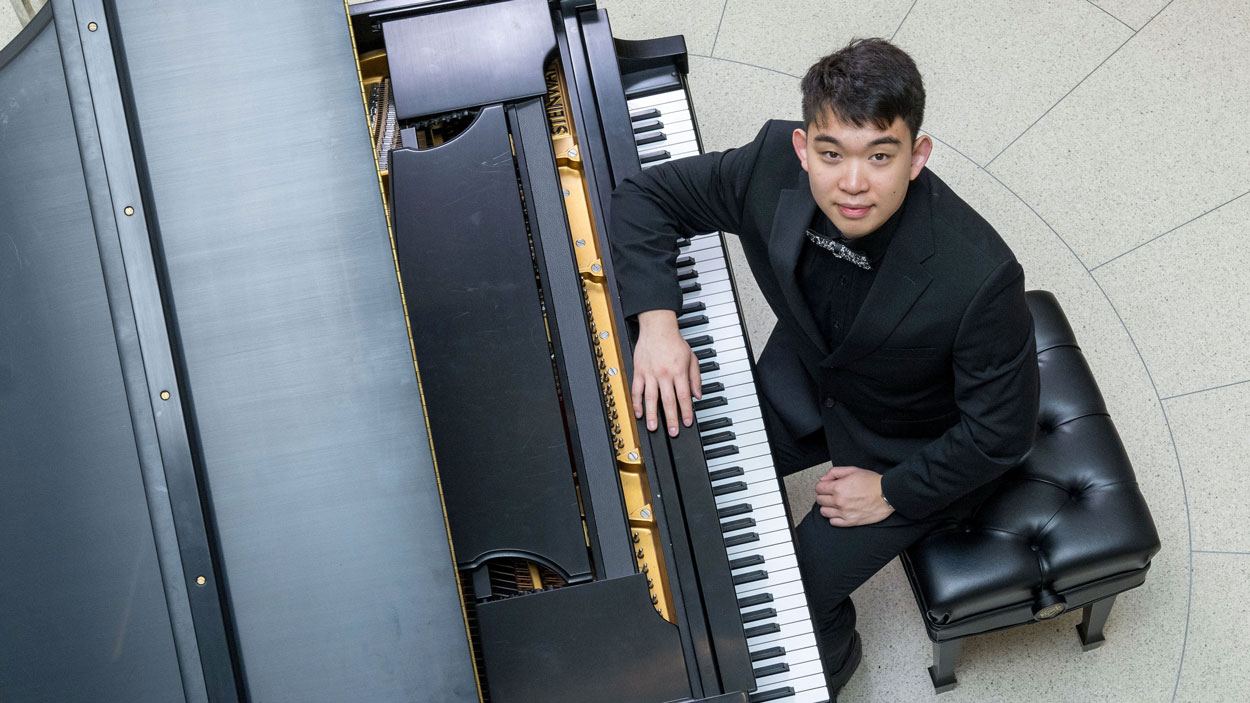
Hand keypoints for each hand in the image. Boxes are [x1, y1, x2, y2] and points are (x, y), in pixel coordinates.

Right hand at [631, 310, 701, 435]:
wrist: (657, 327)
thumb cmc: (674, 341)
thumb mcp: (692, 358)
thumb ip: (695, 378)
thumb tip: (697, 395)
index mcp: (679, 372)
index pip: (684, 396)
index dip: (686, 412)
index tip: (687, 422)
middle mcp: (665, 374)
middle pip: (669, 400)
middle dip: (671, 418)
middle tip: (672, 432)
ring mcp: (650, 374)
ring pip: (651, 398)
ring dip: (652, 414)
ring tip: (653, 427)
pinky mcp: (639, 371)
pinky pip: (637, 390)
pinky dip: (637, 402)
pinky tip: (639, 412)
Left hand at [814, 466, 894, 526]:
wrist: (887, 494)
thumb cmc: (872, 482)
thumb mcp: (853, 470)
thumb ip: (835, 472)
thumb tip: (823, 479)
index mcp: (838, 488)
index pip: (818, 488)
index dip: (822, 486)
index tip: (826, 486)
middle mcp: (839, 501)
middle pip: (820, 500)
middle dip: (824, 495)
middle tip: (832, 493)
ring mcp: (844, 513)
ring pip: (824, 512)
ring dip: (828, 507)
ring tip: (836, 503)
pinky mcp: (850, 522)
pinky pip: (833, 522)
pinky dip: (834, 517)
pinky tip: (840, 512)